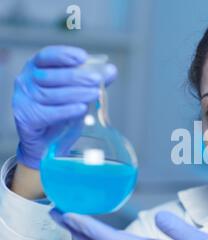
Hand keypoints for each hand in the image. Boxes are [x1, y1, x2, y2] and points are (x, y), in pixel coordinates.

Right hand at [13, 45, 116, 168]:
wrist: (45, 143)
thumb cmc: (60, 112)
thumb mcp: (76, 93)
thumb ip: (90, 81)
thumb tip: (110, 70)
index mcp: (36, 69)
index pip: (46, 56)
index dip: (64, 55)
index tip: (83, 57)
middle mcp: (26, 82)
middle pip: (51, 75)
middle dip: (77, 76)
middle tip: (97, 79)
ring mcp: (23, 100)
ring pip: (50, 94)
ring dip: (76, 93)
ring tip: (95, 94)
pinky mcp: (26, 119)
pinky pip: (48, 113)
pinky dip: (67, 110)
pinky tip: (81, 108)